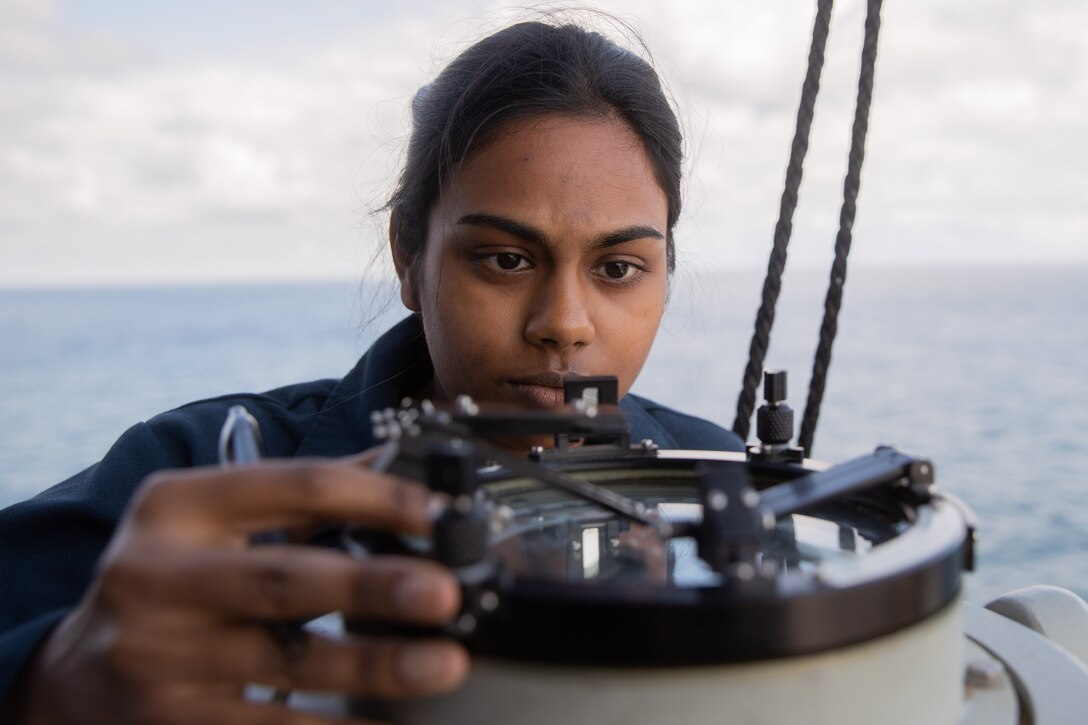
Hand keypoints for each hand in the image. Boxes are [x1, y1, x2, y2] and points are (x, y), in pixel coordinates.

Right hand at [12, 457, 468, 723]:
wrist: (76, 675)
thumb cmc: (171, 579)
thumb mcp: (208, 520)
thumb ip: (297, 498)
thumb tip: (398, 471)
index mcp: (175, 506)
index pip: (294, 487)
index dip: (376, 498)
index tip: (440, 514)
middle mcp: (157, 578)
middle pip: (283, 579)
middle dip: (371, 586)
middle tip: (445, 592)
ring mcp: (160, 659)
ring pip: (284, 664)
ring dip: (373, 665)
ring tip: (442, 664)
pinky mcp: (173, 723)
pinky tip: (386, 723)